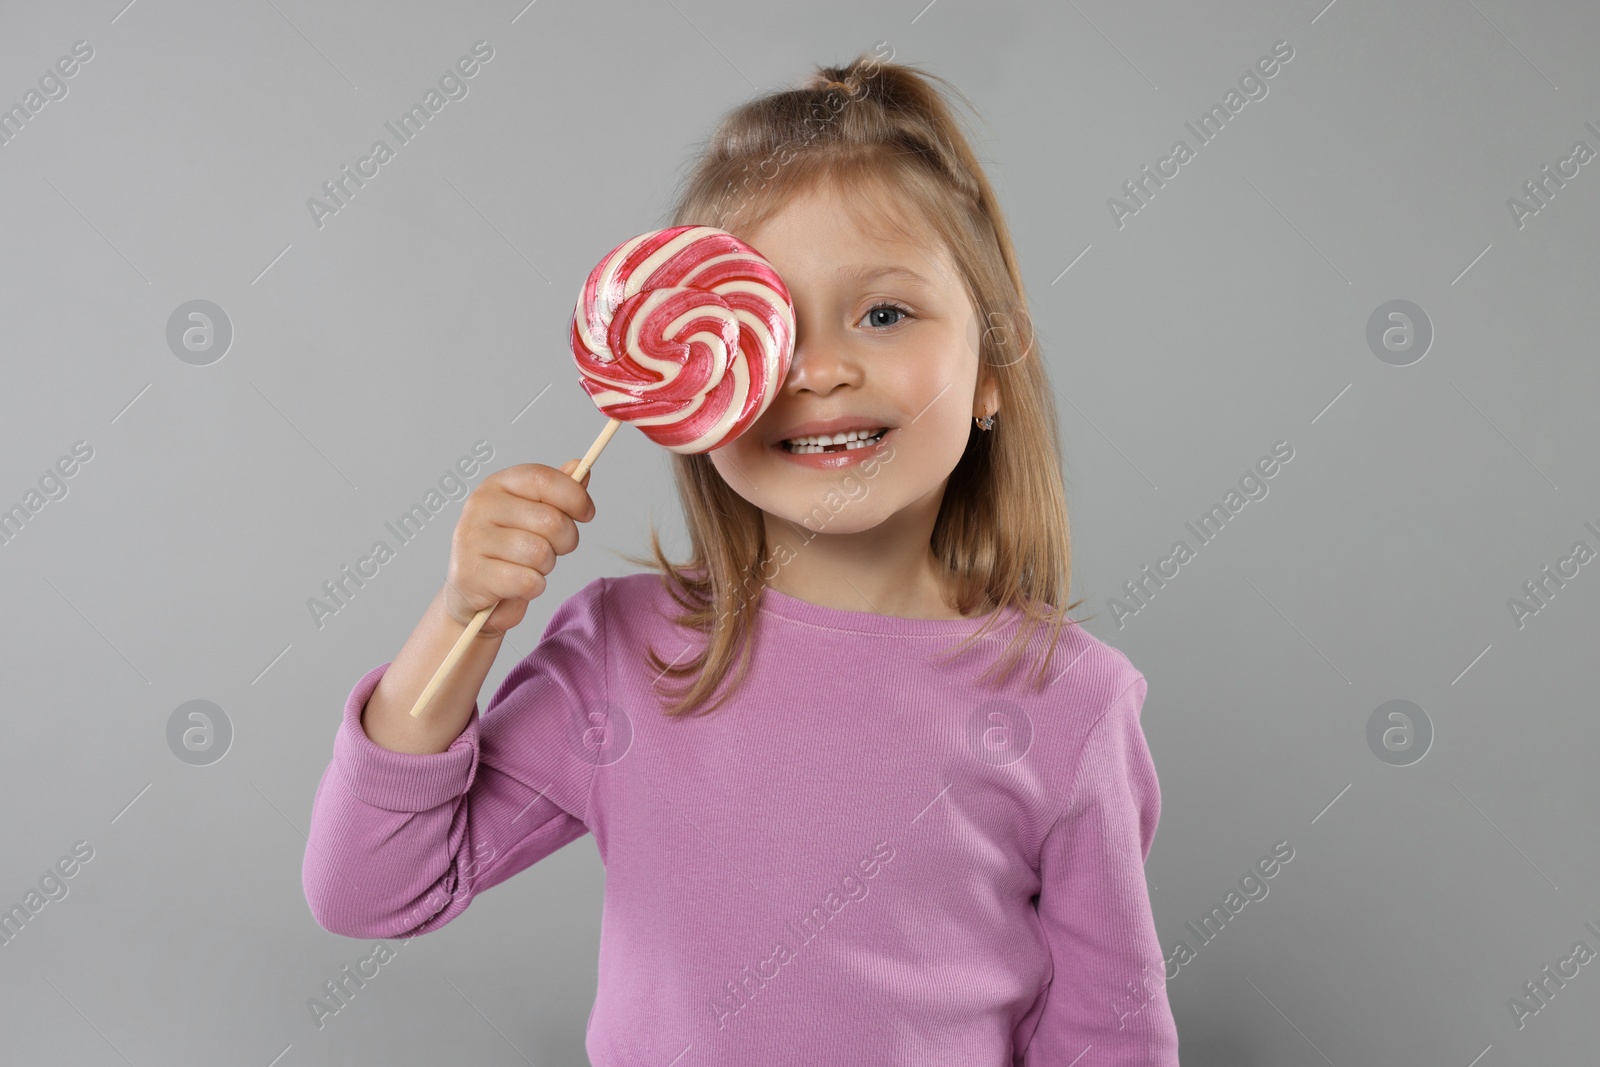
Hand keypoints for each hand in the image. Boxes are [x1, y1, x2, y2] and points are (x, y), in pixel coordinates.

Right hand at [441, 458, 594, 636]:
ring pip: (541, 553)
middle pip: (551, 520)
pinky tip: (518, 584)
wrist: (472, 590)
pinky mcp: (471, 574)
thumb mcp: (533, 514)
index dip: (575, 496)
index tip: (586, 513)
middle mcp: (480, 506)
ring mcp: (472, 539)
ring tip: (529, 566)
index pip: (543, 478)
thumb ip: (556, 492)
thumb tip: (579, 467)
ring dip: (546, 566)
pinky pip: (528, 581)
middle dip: (565, 541)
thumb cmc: (508, 548)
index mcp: (498, 484)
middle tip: (551, 549)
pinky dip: (533, 587)